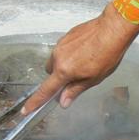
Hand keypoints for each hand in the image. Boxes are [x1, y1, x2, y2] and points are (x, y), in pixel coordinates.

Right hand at [22, 2, 138, 112]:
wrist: (112, 29)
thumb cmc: (106, 55)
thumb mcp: (93, 79)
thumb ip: (75, 90)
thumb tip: (62, 102)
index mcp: (64, 70)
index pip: (46, 90)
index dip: (36, 101)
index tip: (26, 110)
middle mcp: (57, 57)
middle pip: (51, 73)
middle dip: (59, 78)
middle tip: (78, 78)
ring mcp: (60, 44)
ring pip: (56, 61)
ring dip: (65, 66)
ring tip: (85, 62)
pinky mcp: (65, 36)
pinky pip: (62, 50)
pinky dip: (69, 54)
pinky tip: (85, 52)